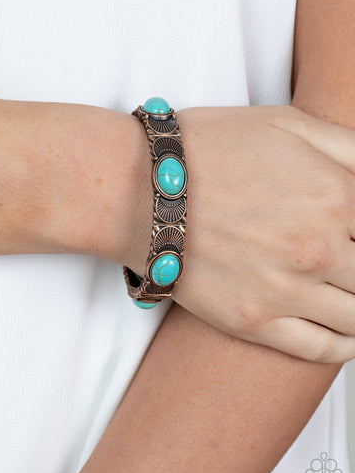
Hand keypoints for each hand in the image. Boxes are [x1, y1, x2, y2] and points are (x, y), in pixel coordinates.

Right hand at [127, 104, 354, 362]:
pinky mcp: (254, 322)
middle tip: (349, 257)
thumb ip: (352, 149)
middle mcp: (319, 250)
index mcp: (336, 196)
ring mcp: (287, 292)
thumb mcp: (289, 123)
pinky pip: (322, 349)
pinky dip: (348, 346)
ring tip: (351, 292)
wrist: (140, 188)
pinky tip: (350, 333)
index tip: (354, 230)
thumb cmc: (210, 149)